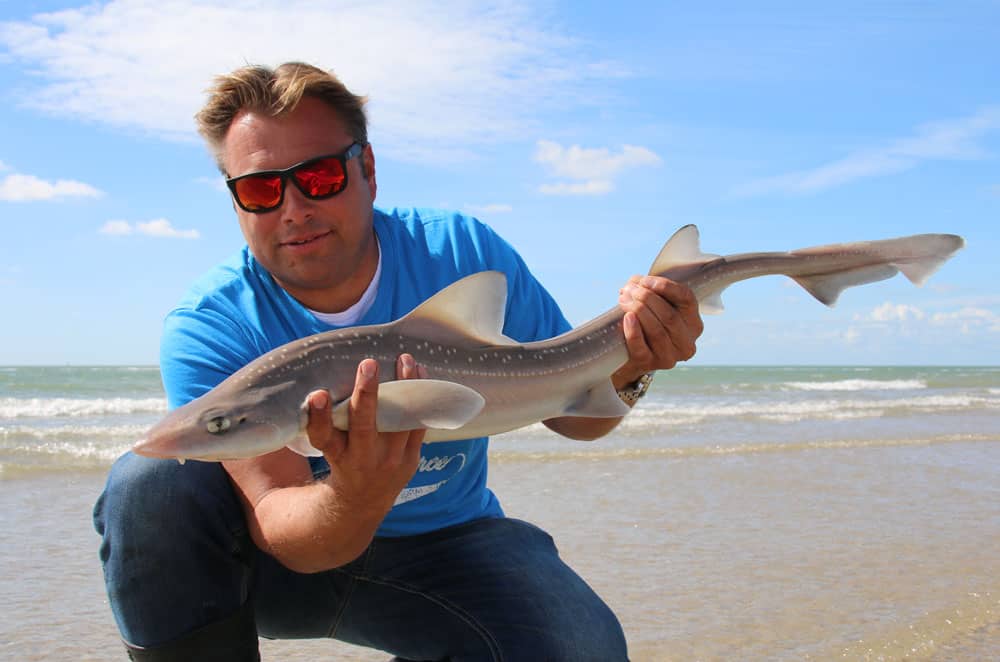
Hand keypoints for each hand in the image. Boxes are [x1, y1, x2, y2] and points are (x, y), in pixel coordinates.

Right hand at [303, 354, 426, 518]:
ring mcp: (390, 460)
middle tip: (368, 363)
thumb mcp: (328, 446)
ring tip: (405, 359)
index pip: (323, 437)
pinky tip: (422, 372)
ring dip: (405, 387)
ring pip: (399, 421)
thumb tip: (317, 377)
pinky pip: (419, 425)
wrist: (363, 501)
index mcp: (336, 456)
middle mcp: (362, 459)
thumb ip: (327, 421)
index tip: (317, 394)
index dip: (319, 417)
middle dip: (366, 395)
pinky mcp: (411, 458)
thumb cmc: (341, 460)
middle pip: (364, 426)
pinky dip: (422, 398)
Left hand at [614, 275, 702, 387]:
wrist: (629, 356)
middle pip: (670, 315)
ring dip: (638, 310)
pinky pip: (641, 347)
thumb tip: (635, 282)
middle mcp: (687, 342)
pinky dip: (633, 331)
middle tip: (629, 289)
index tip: (645, 281)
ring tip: (624, 299)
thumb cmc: (645, 325)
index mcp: (693, 323)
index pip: (687, 299)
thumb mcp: (654, 307)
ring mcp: (670, 356)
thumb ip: (649, 290)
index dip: (666, 287)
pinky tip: (627, 317)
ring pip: (657, 330)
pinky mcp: (651, 364)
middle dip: (647, 298)